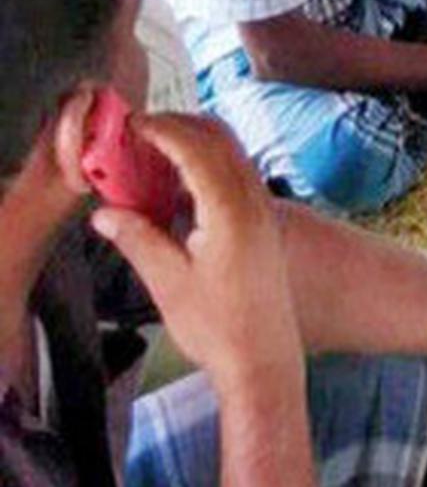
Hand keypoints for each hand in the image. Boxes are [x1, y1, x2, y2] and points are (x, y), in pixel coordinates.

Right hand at [90, 112, 304, 401]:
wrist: (264, 361)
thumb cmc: (217, 328)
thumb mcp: (169, 284)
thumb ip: (137, 240)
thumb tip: (103, 213)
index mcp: (230, 209)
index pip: (195, 148)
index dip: (162, 129)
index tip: (132, 125)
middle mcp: (253, 199)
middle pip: (218, 137)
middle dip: (179, 126)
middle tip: (139, 134)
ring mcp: (263, 208)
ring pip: (231, 151)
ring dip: (195, 141)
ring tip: (154, 154)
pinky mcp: (264, 220)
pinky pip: (237, 171)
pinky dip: (209, 162)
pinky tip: (180, 184)